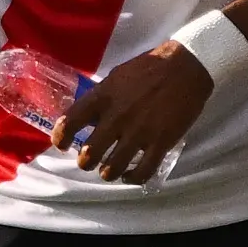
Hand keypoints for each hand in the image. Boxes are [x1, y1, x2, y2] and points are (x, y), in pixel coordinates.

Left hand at [69, 39, 218, 184]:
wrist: (186, 67)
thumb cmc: (150, 68)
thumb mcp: (117, 76)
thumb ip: (101, 97)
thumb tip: (89, 116)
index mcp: (103, 97)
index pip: (71, 121)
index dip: (61, 137)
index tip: (62, 144)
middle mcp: (117, 118)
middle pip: (90, 153)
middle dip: (85, 162)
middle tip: (88, 161)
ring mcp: (139, 133)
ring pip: (113, 168)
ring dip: (107, 173)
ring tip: (108, 171)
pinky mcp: (161, 143)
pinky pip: (142, 172)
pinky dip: (132, 179)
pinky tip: (130, 176)